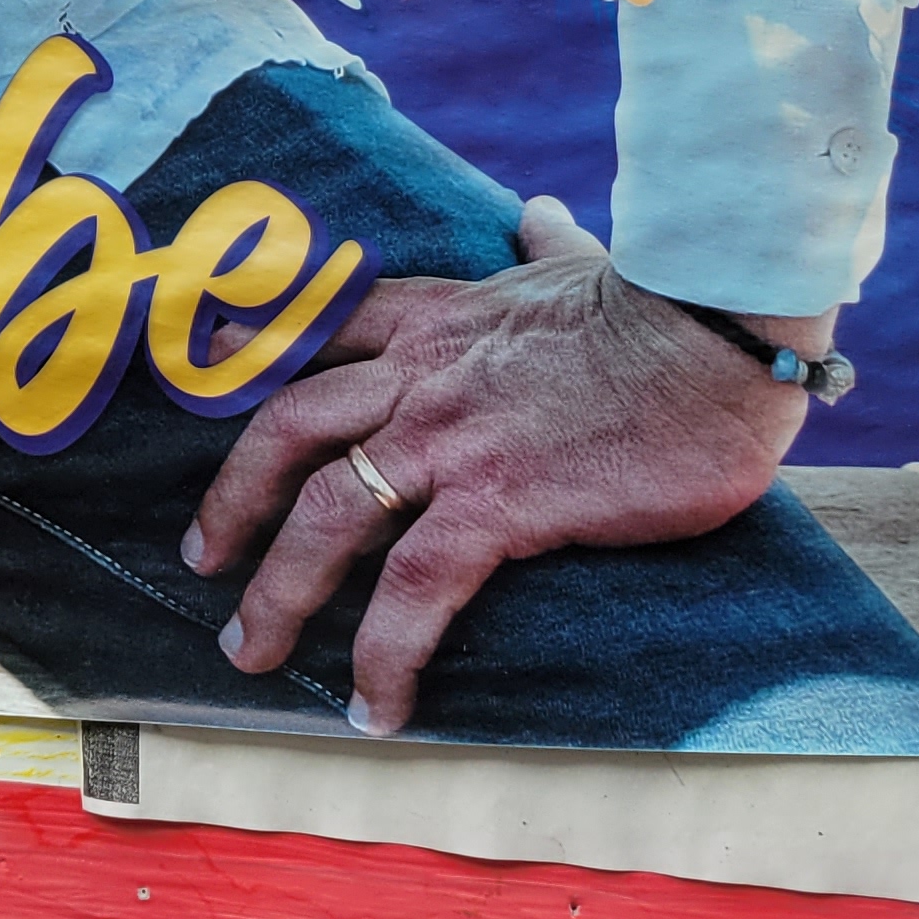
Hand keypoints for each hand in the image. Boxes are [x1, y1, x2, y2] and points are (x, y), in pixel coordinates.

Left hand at [184, 198, 819, 733]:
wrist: (715, 333)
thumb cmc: (663, 306)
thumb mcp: (577, 262)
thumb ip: (545, 245)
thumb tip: (537, 213)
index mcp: (437, 316)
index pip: (320, 327)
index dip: (254, 351)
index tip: (208, 370)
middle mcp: (422, 372)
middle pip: (289, 426)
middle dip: (234, 498)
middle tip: (203, 560)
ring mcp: (452, 437)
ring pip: (328, 513)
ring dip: (279, 590)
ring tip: (251, 650)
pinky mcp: (499, 500)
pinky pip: (416, 587)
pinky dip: (384, 652)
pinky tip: (376, 705)